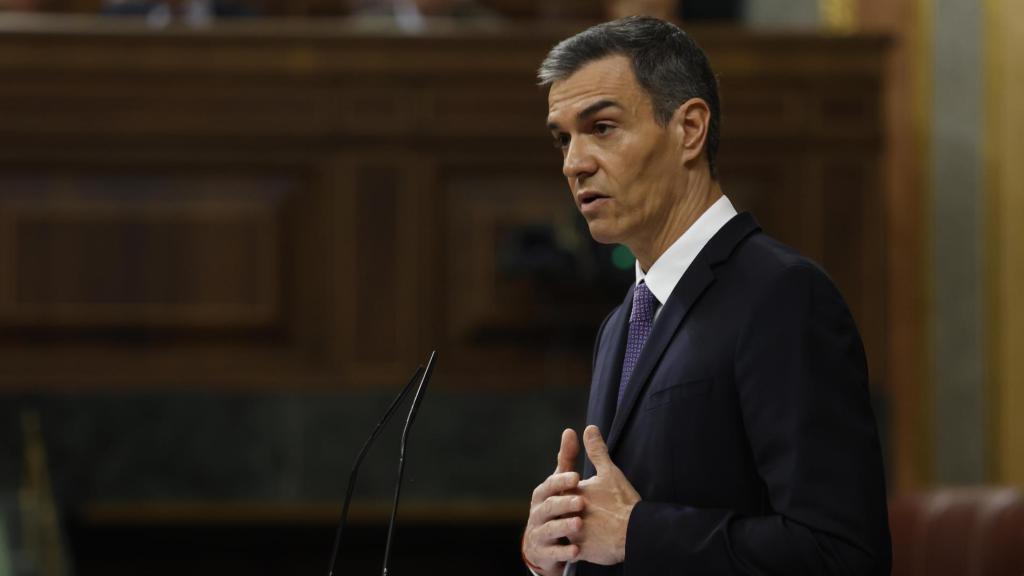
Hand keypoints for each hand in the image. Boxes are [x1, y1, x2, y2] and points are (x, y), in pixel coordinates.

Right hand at [523, 428, 583, 575]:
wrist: (542, 543)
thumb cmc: (555, 506)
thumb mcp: (560, 483)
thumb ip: (566, 459)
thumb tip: (570, 430)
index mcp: (543, 494)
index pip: (550, 485)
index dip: (561, 481)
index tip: (577, 477)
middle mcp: (538, 513)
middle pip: (549, 506)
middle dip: (564, 503)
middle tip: (581, 502)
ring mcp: (540, 533)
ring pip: (550, 529)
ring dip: (564, 526)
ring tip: (579, 524)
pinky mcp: (544, 553)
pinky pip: (553, 553)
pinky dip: (564, 553)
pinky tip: (577, 551)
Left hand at [574, 425, 640, 564]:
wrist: (635, 531)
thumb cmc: (622, 501)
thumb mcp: (609, 472)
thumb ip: (597, 451)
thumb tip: (589, 428)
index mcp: (573, 494)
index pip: (561, 491)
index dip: (567, 493)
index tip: (579, 498)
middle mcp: (569, 514)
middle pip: (560, 513)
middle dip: (567, 514)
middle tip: (585, 516)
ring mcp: (574, 534)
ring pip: (566, 533)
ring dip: (573, 532)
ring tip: (588, 531)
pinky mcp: (581, 551)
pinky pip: (575, 552)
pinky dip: (581, 549)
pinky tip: (591, 546)